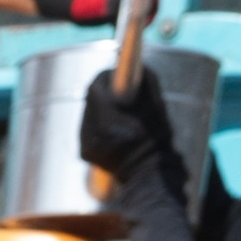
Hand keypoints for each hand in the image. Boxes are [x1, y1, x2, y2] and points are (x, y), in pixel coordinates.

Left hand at [74, 66, 187, 206]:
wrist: (148, 175)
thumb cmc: (157, 139)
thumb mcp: (156, 107)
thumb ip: (146, 83)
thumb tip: (136, 65)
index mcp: (108, 123)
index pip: (95, 89)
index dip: (104, 77)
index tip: (112, 72)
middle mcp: (92, 134)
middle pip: (89, 100)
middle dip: (101, 90)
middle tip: (116, 85)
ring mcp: (86, 145)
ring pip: (87, 114)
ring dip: (98, 106)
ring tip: (116, 105)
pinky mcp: (84, 152)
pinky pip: (87, 129)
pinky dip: (97, 122)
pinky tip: (112, 124)